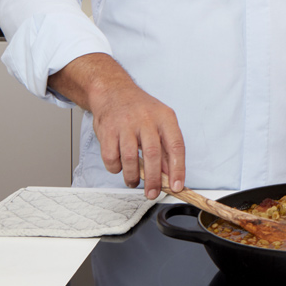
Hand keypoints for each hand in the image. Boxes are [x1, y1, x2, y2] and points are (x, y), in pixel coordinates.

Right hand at [92, 79, 185, 198]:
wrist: (114, 92)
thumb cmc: (141, 110)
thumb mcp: (161, 121)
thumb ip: (166, 146)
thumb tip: (171, 175)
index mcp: (165, 117)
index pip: (176, 146)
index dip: (178, 169)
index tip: (177, 186)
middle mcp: (147, 119)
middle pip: (153, 155)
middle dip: (153, 180)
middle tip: (153, 193)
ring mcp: (126, 125)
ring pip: (131, 159)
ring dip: (132, 177)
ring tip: (133, 182)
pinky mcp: (108, 131)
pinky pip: (112, 158)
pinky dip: (116, 168)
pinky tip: (120, 166)